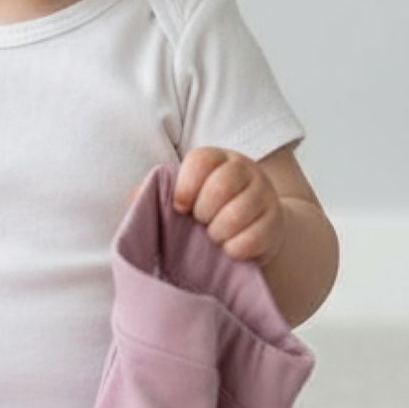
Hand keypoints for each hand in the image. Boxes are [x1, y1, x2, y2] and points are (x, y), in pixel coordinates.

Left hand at [169, 148, 286, 263]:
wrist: (252, 224)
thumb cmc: (208, 208)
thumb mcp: (185, 194)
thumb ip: (158, 192)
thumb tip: (132, 197)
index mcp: (217, 158)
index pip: (200, 161)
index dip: (185, 188)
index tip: (180, 207)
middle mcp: (245, 170)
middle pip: (220, 186)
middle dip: (203, 212)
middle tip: (201, 222)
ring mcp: (264, 194)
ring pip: (237, 214)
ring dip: (217, 232)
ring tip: (214, 235)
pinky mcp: (276, 222)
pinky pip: (253, 239)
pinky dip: (234, 249)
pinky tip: (229, 247)